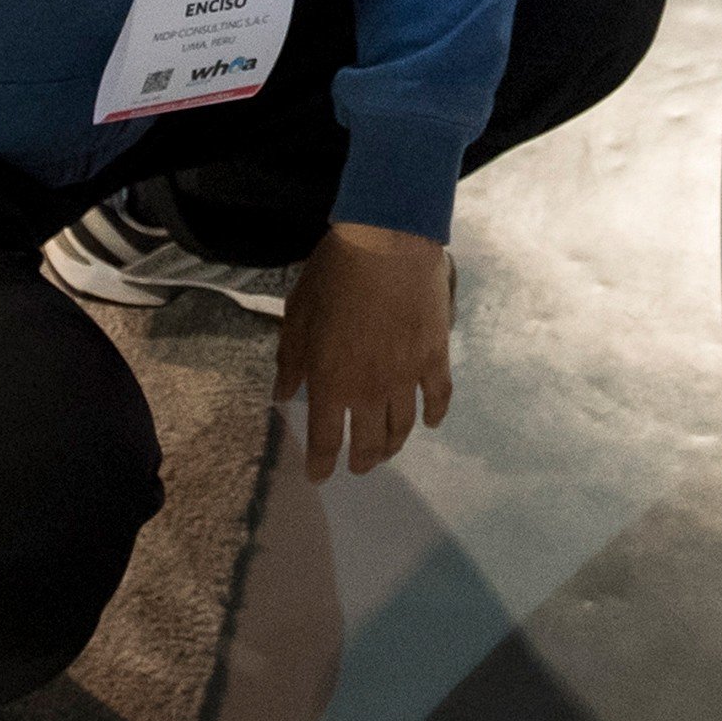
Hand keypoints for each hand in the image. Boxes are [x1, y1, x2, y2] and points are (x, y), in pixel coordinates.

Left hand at [277, 225, 451, 479]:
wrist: (387, 244)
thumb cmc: (334, 275)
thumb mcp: (298, 314)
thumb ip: (291, 360)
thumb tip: (283, 395)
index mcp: (332, 382)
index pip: (326, 440)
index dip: (322, 464)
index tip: (319, 477)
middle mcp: (370, 390)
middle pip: (370, 442)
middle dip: (362, 461)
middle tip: (359, 466)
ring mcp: (407, 376)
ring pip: (404, 425)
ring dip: (394, 444)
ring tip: (388, 450)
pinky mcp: (435, 357)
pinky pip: (438, 397)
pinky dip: (434, 414)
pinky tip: (430, 422)